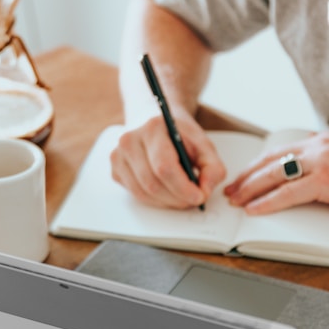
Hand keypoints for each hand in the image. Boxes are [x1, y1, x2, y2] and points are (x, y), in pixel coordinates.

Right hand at [110, 115, 226, 208]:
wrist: (158, 126)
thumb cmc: (181, 137)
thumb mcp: (204, 146)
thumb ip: (212, 168)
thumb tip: (205, 191)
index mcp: (153, 128)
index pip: (164, 167)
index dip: (183, 188)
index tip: (199, 197)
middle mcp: (130, 140)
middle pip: (153, 184)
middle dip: (177, 198)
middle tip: (193, 200)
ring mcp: (118, 156)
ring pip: (143, 194)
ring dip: (167, 202)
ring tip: (182, 196)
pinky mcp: (116, 170)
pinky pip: (136, 195)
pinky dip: (155, 200)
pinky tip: (166, 190)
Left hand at [224, 131, 328, 220]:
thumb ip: (324, 166)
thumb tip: (304, 182)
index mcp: (323, 142)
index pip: (280, 151)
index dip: (258, 165)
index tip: (244, 177)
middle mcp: (319, 147)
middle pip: (271, 160)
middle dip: (247, 177)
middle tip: (230, 190)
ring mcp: (322, 161)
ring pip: (275, 174)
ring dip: (251, 189)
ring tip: (236, 201)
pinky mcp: (327, 180)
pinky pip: (288, 192)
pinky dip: (268, 202)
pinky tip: (255, 209)